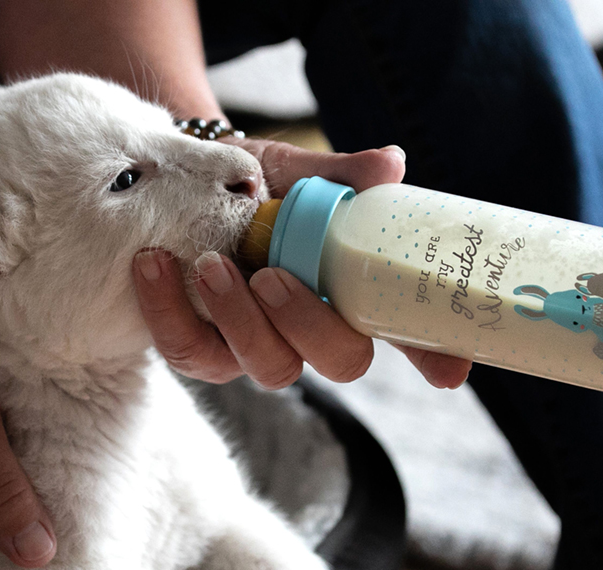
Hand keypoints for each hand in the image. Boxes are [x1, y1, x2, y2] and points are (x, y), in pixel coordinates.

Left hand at [132, 140, 471, 389]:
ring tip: (208, 266)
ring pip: (265, 367)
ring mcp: (256, 348)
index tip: (450, 370)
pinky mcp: (199, 350)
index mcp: (350, 293)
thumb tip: (389, 165)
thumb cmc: (252, 187)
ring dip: (237, 320)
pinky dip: (167, 311)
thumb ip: (339, 178)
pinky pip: (187, 352)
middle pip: (337, 362)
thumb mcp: (295, 175)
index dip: (434, 355)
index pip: (407, 331)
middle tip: (270, 276)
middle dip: (306, 325)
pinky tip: (152, 264)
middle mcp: (311, 331)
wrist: (179, 184)